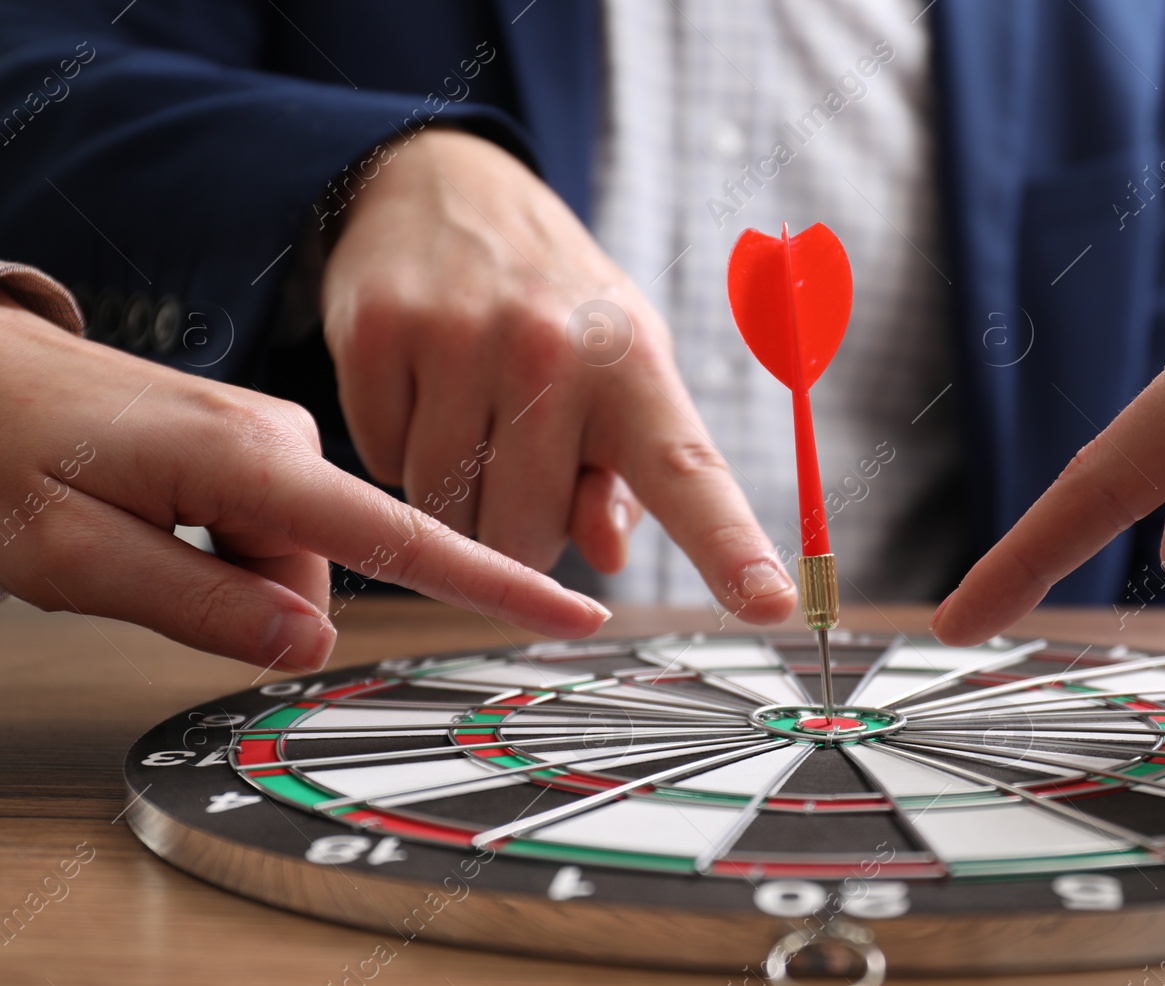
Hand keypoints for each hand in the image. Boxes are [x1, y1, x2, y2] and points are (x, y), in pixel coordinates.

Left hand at [0, 297, 609, 669]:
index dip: (495, 585)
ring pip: (283, 559)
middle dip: (241, 604)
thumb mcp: (72, 554)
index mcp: (248, 462)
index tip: (574, 614)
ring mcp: (261, 436)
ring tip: (117, 534)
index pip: (399, 541)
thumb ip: (200, 604)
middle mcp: (274, 438)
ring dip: (215, 577)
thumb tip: (309, 647)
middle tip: (130, 574)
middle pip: (315, 573)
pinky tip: (138, 518)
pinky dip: (210, 549)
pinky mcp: (242, 442)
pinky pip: (259, 528)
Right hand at [321, 128, 795, 620]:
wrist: (448, 186)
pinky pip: (380, 460)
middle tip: (519, 458)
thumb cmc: (556, 310)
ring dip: (451, 496)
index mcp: (636, 366)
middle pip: (522, 540)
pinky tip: (420, 388)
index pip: (689, 474)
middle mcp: (554, 347)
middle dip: (515, 531)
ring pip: (442, 515)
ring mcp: (461, 335)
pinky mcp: (379, 331)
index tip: (771, 605)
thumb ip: (627, 477)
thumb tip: (604, 551)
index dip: (730, 547)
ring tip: (471, 415)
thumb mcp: (621, 376)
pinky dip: (395, 447)